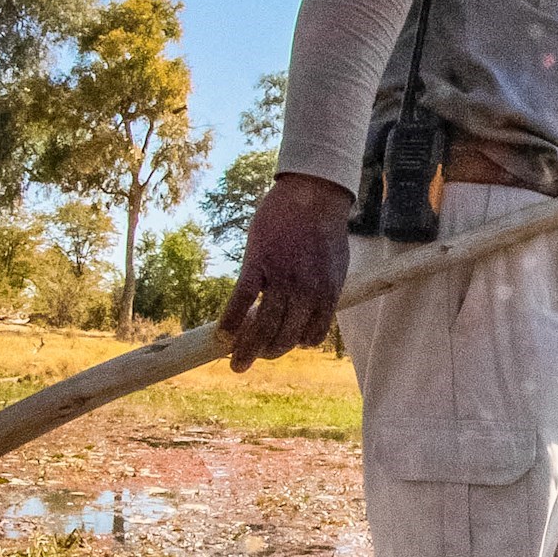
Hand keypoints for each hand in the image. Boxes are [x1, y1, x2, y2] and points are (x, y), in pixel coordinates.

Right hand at [218, 173, 353, 371]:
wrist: (313, 194)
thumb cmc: (325, 228)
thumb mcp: (336, 265)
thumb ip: (325, 290)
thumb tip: (313, 310)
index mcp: (327, 294)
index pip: (310, 336)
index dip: (294, 344)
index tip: (280, 344)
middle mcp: (305, 292)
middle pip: (284, 338)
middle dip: (266, 354)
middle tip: (249, 360)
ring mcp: (280, 279)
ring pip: (261, 327)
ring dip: (246, 350)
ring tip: (235, 362)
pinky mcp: (258, 264)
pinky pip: (240, 300)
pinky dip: (229, 321)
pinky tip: (221, 335)